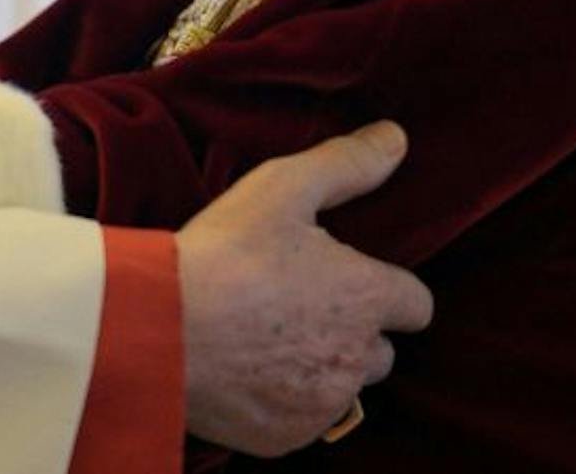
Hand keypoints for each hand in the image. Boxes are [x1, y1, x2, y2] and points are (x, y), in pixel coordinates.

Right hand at [176, 121, 430, 456]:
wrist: (158, 329)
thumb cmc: (222, 253)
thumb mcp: (282, 187)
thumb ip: (347, 164)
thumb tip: (396, 138)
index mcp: (365, 297)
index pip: (417, 304)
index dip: (387, 288)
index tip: (347, 278)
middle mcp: (357, 358)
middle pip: (381, 351)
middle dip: (352, 331)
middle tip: (297, 305)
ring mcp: (323, 403)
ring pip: (342, 386)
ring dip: (320, 367)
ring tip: (266, 337)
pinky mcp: (287, 437)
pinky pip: (303, 419)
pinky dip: (285, 400)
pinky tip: (247, 369)